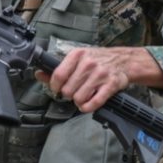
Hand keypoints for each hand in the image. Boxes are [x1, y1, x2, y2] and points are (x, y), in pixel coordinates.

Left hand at [35, 47, 162, 112]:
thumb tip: (39, 74)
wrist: (124, 60)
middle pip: (67, 90)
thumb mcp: (77, 58)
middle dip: (68, 95)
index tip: (57, 89)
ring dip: (78, 102)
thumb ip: (58, 68)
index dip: (54, 86)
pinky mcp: (110, 85)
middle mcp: (88, 63)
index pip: (58, 75)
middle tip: (73, 92)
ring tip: (82, 97)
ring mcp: (100, 74)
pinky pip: (93, 103)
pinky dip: (87, 107)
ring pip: (79, 98)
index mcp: (78, 55)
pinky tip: (87, 104)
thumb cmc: (97, 60)